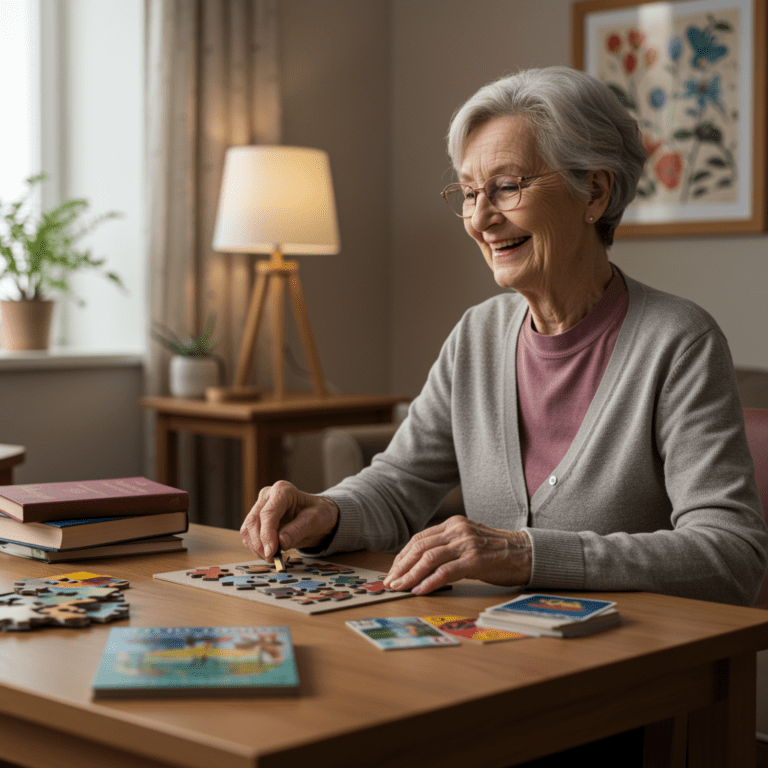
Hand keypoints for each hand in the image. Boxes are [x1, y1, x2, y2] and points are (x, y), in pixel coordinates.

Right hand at [240, 480, 338, 558]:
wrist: (317, 516)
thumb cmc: (319, 513)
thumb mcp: (315, 521)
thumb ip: (298, 530)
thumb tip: (281, 542)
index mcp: (283, 490)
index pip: (268, 513)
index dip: (267, 534)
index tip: (271, 552)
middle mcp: (268, 496)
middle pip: (254, 521)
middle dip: (260, 543)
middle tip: (271, 559)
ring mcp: (260, 507)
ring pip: (247, 529)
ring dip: (256, 547)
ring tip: (272, 557)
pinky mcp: (256, 519)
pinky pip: (248, 535)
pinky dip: (255, 547)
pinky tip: (269, 552)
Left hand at [382, 516, 531, 594]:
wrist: (527, 552)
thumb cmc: (497, 551)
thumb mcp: (468, 541)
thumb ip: (447, 547)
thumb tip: (421, 564)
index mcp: (453, 524)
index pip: (420, 538)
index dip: (403, 556)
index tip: (394, 570)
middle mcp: (458, 530)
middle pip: (420, 547)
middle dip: (402, 566)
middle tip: (391, 581)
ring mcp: (467, 544)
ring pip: (429, 558)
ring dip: (410, 575)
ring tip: (400, 587)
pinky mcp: (476, 560)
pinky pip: (446, 571)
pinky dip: (429, 582)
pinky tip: (420, 590)